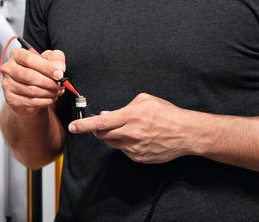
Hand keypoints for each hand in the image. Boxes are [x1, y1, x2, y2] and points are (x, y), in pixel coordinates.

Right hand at [1, 47, 65, 115]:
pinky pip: (30, 101)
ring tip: (57, 92)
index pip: (30, 59)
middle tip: (60, 85)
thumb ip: (56, 58)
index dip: (46, 67)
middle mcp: (8, 68)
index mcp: (17, 55)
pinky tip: (51, 98)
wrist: (28, 90)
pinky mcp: (10, 98)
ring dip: (48, 92)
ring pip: (30, 90)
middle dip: (48, 82)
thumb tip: (59, 68)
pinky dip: (44, 101)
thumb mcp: (49, 59)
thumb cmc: (38, 71)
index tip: (59, 74)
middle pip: (29, 76)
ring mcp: (7, 84)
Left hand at [68, 93, 202, 163]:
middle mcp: (130, 134)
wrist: (185, 133)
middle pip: (102, 136)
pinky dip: (124, 144)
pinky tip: (136, 137)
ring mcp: (134, 148)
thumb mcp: (144, 101)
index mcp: (130, 117)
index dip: (83, 125)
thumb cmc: (167, 113)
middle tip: (98, 125)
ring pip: (112, 144)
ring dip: (111, 136)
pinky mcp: (139, 158)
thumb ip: (123, 107)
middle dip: (96, 130)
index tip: (73, 127)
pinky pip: (124, 151)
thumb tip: (106, 115)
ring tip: (123, 128)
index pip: (100, 123)